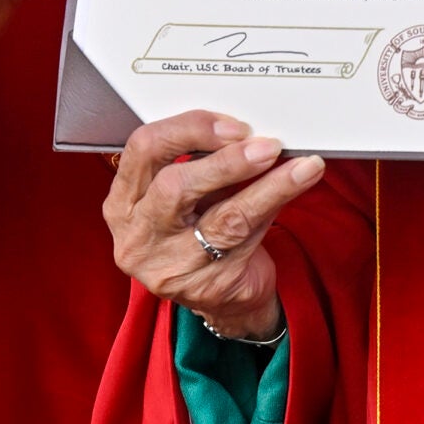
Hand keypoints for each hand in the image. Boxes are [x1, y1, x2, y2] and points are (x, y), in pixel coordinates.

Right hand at [105, 110, 326, 341]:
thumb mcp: (189, 192)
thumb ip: (203, 160)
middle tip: (264, 145)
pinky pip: (248, 238)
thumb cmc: (201, 233)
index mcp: (124, 201)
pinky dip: (276, 202)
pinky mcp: (206, 286)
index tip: (230, 125)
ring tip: (297, 164)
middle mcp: (137, 235)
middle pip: (173, 185)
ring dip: (265, 183)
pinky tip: (299, 181)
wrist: (224, 298)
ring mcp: (169, 266)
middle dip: (225, 159)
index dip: (188, 129)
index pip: (142, 150)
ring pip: (221, 216)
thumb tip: (245, 127)